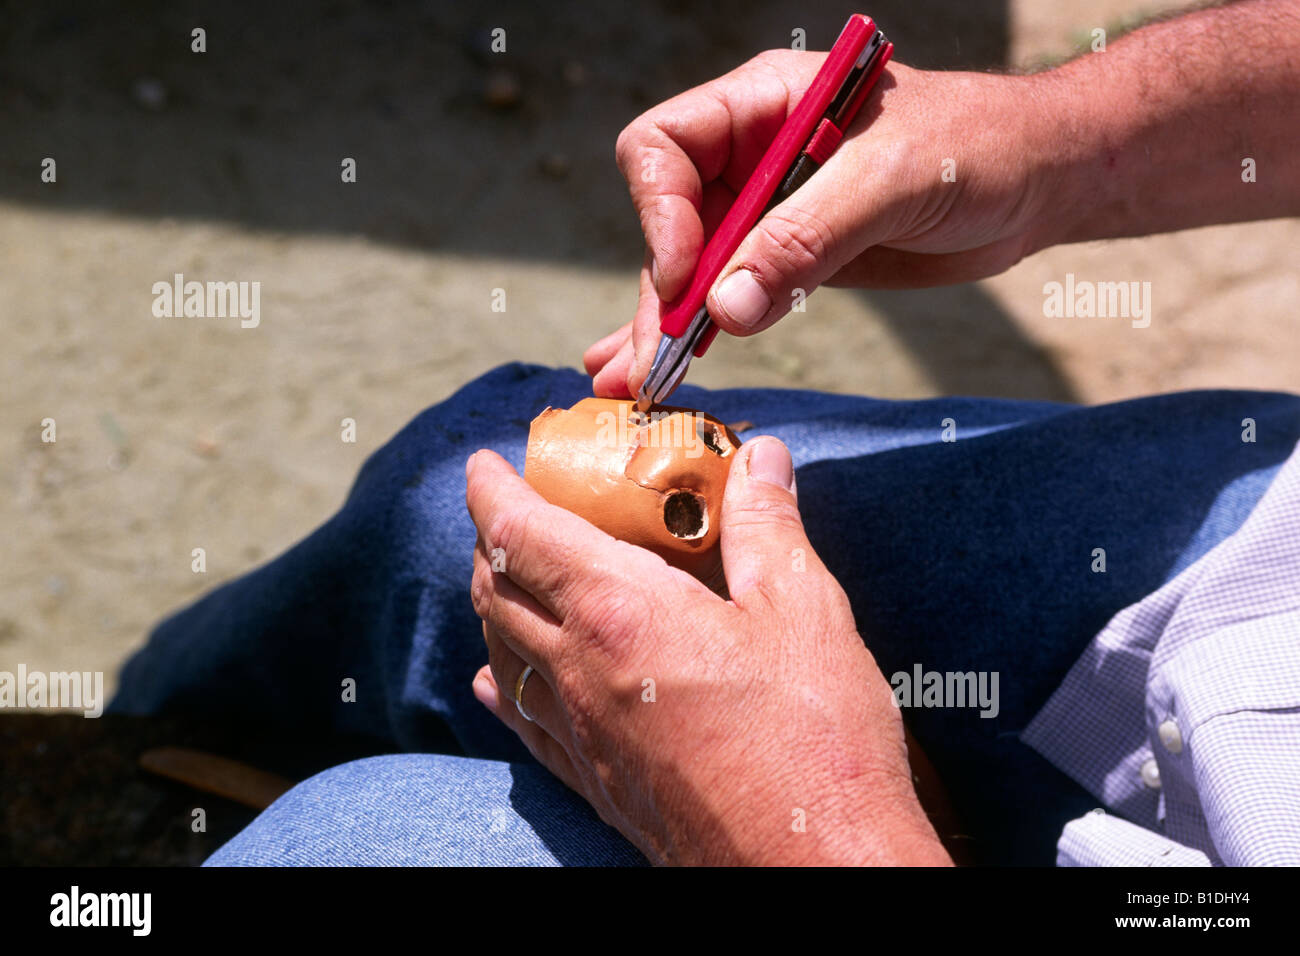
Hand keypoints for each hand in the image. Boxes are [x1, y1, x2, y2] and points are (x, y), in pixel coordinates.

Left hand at [465, 436, 949, 864]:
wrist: (811, 869)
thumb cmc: (814, 741)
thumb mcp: (803, 612)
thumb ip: (767, 527)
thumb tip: (761, 460)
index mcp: (619, 613)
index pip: (520, 534)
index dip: (489, 490)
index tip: (481, 463)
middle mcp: (579, 673)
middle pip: (497, 592)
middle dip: (489, 540)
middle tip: (506, 509)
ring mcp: (581, 734)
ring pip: (500, 655)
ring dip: (494, 605)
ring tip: (509, 579)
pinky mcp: (597, 783)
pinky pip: (523, 721)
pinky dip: (501, 682)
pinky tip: (494, 680)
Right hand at [585, 53, 1060, 397]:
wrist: (1039, 181)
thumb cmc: (977, 148)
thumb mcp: (891, 182)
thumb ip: (806, 239)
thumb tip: (726, 309)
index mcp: (762, 104)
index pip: (665, 147)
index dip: (660, 213)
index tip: (684, 279)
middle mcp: (752, 155)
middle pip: (670, 221)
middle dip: (660, 293)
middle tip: (653, 362)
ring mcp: (769, 211)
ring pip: (693, 270)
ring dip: (666, 326)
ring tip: (637, 383)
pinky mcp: (792, 259)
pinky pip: (731, 297)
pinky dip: (697, 334)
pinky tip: (658, 369)